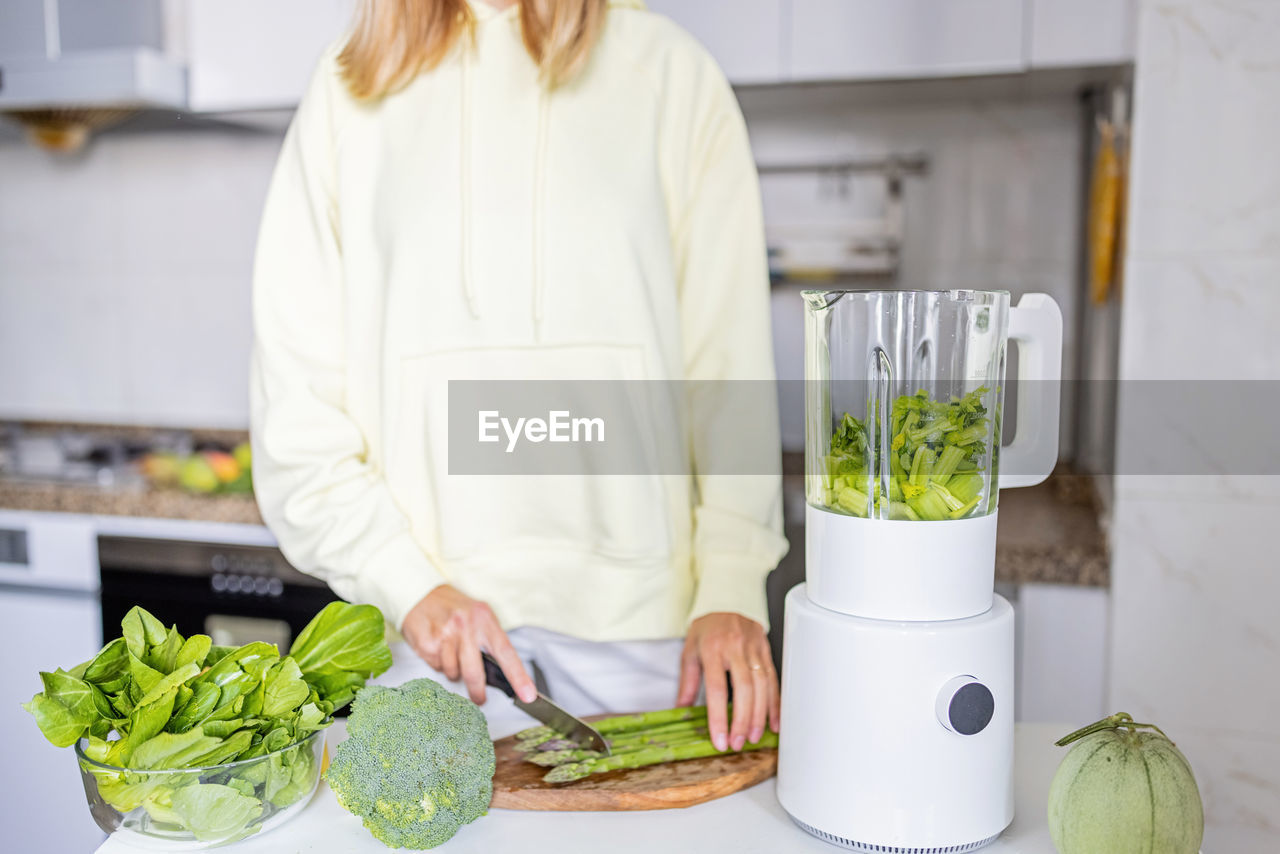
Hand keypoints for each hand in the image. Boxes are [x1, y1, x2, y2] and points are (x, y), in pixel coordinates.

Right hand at [400, 584, 535, 705]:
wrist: (421, 593)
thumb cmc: (455, 608)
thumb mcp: (479, 616)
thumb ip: (489, 641)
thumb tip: (502, 674)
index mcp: (485, 619)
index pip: (506, 652)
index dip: (518, 677)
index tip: (528, 695)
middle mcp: (466, 626)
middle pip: (475, 672)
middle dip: (478, 691)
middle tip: (479, 698)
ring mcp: (445, 634)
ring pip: (453, 672)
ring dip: (453, 671)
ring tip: (450, 654)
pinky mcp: (427, 643)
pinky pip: (436, 667)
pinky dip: (438, 663)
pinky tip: (437, 648)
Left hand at [676, 613, 779, 751]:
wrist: (727, 602)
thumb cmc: (706, 629)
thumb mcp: (689, 651)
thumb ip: (688, 681)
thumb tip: (682, 709)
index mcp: (712, 648)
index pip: (716, 688)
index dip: (719, 717)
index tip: (720, 740)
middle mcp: (735, 648)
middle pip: (743, 689)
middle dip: (742, 720)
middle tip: (738, 743)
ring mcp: (754, 648)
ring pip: (762, 686)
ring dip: (760, 715)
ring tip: (754, 737)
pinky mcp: (766, 650)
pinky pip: (773, 680)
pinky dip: (775, 704)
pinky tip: (773, 722)